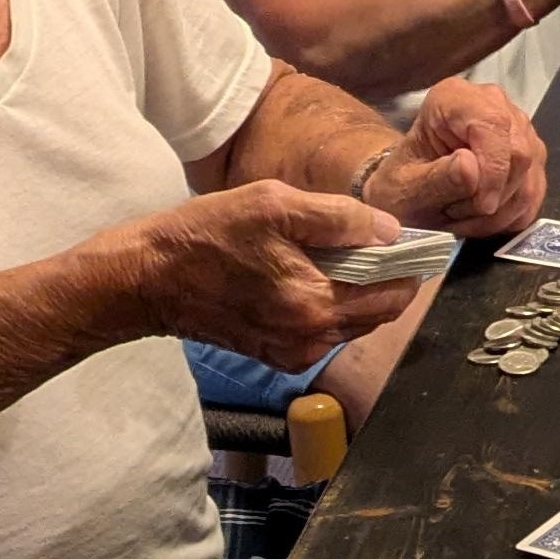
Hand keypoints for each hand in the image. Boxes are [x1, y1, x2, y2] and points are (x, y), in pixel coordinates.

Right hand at [104, 180, 421, 368]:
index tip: (413, 239)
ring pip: (354, 321)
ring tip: (339, 251)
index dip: (409, 263)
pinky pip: (326, 329)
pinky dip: (331, 302)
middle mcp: (310, 339)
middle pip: (380, 311)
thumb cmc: (203, 237)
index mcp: (315, 305)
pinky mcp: (277, 353)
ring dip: (359, 289)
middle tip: (378, 239)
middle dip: (388, 276)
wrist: (146, 279)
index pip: (394, 292)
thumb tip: (391, 229)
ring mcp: (293, 351)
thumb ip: (340, 218)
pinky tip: (310, 272)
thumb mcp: (274, 205)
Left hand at [369, 75, 547, 242]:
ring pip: (529, 178)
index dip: (493, 170)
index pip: (494, 126)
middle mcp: (493, 104)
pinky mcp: (531, 156)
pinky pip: (534, 194)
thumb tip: (472, 168)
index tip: (480, 205)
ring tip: (462, 217)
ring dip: (499, 212)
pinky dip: (510, 217)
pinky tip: (481, 219)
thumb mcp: (406, 188)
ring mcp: (518, 130)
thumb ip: (437, 179)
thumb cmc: (403, 182)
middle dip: (494, 197)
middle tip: (457, 214)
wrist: (409, 189)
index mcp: (454, 98)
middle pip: (520, 154)